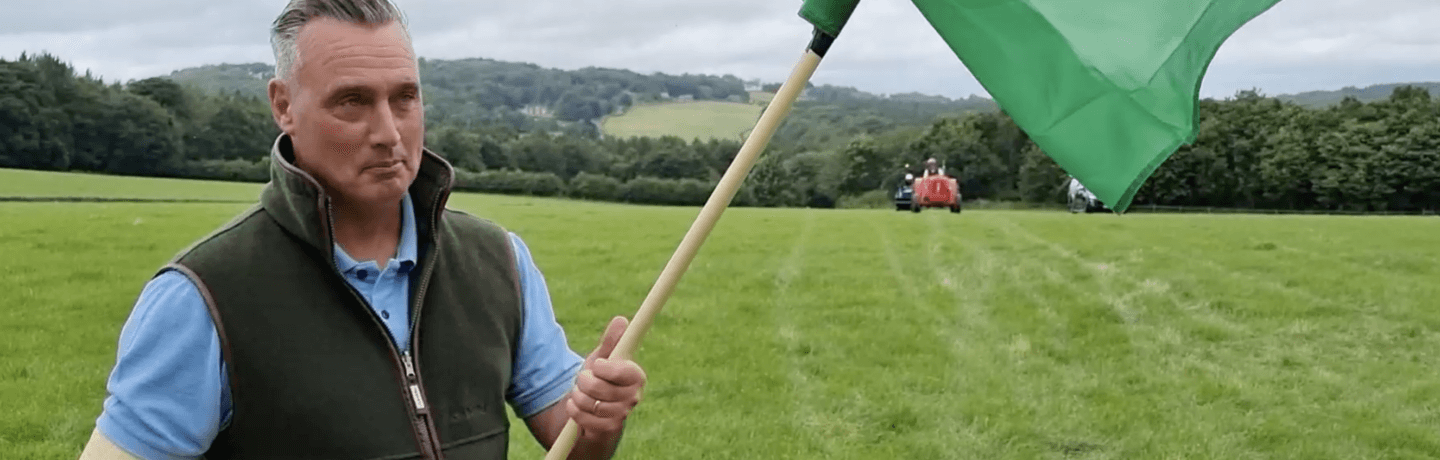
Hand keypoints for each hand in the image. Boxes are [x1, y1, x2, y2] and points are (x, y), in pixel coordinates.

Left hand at [566, 316, 646, 439]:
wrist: (592, 413)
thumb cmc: (599, 381)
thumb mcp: (601, 359)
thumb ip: (611, 342)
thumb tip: (621, 320)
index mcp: (636, 376)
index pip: (622, 371)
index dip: (604, 368)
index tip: (596, 365)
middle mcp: (633, 396)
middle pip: (599, 386)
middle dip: (583, 381)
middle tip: (584, 380)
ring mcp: (622, 414)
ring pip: (590, 402)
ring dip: (577, 396)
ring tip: (580, 394)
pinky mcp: (609, 429)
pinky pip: (584, 417)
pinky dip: (574, 410)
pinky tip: (577, 407)